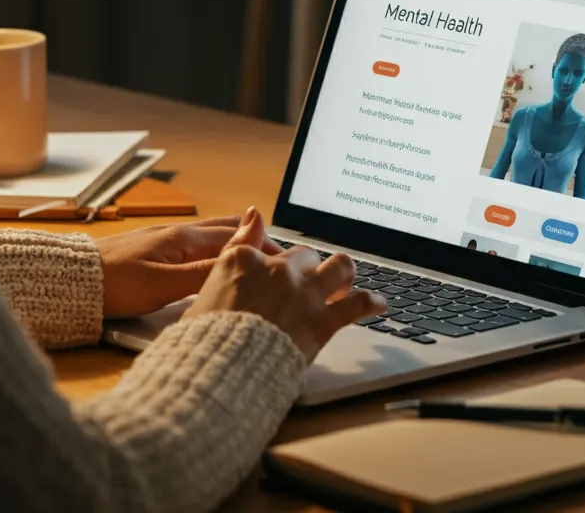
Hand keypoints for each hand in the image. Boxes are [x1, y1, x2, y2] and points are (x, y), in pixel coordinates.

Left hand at [96, 216, 281, 319]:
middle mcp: (179, 233)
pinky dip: (218, 247)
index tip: (287, 261)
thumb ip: (205, 273)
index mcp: (185, 239)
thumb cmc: (114, 285)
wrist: (71, 282)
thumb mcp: (163, 285)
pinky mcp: (155, 249)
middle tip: (280, 258)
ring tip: (258, 253)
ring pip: (213, 235)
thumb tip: (244, 261)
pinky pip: (197, 243)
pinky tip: (217, 258)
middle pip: (228, 230)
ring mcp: (166, 239)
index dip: (264, 248)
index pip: (237, 238)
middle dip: (256, 240)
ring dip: (238, 241)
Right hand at [185, 208, 386, 362]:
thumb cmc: (205, 338)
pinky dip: (370, 303)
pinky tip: (378, 304)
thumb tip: (254, 212)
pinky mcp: (322, 321)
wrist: (220, 372)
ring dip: (343, 272)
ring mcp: (303, 293)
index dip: (274, 262)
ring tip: (344, 280)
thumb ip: (236, 244)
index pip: (267, 248)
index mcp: (244, 260)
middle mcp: (278, 269)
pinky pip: (357, 305)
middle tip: (308, 284)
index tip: (275, 271)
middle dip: (308, 267)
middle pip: (305, 255)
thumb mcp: (209, 283)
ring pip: (339, 266)